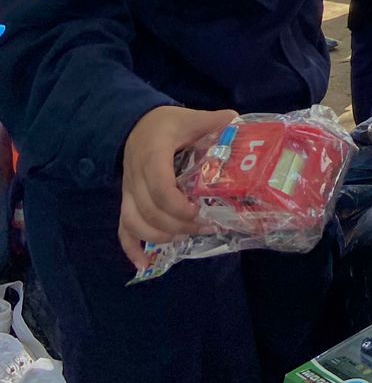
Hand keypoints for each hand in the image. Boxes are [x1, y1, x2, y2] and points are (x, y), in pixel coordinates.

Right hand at [120, 106, 236, 268]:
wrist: (135, 124)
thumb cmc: (166, 123)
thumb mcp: (189, 117)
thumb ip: (213, 121)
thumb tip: (238, 122)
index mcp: (152, 155)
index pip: (160, 188)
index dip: (178, 206)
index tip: (198, 210)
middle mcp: (136, 177)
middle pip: (150, 211)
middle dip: (179, 225)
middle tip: (206, 225)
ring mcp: (128, 191)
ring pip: (134, 222)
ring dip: (160, 236)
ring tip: (185, 237)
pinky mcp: (126, 201)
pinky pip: (122, 228)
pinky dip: (131, 248)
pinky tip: (143, 265)